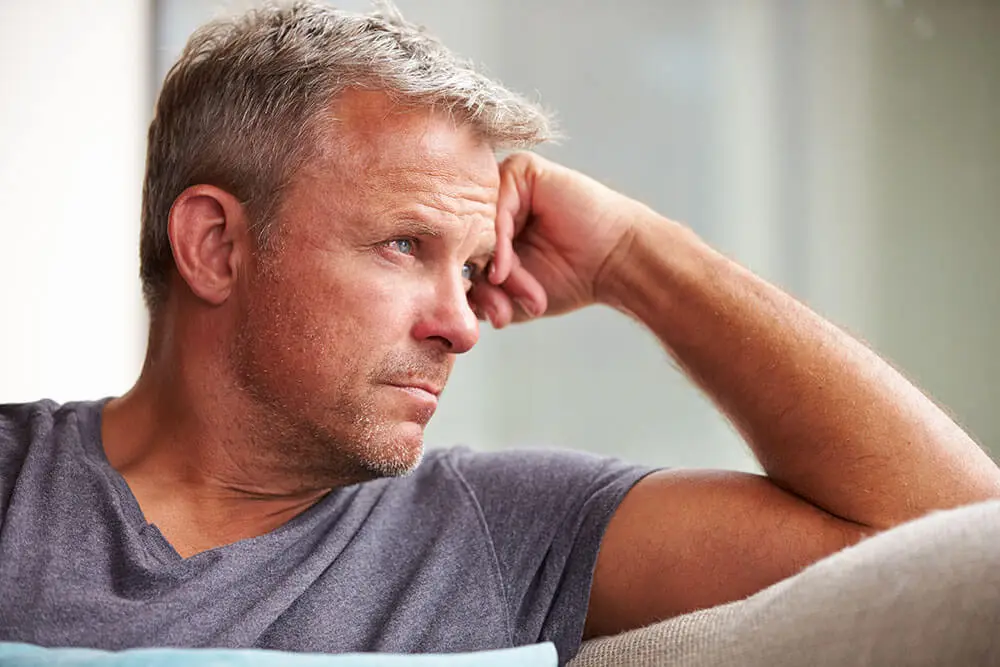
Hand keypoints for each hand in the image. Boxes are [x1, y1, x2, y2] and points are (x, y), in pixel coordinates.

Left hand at [470, 152, 648, 327]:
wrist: (615, 263)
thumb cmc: (570, 278)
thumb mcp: (513, 294)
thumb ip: (481, 294)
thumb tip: (447, 298)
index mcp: (490, 226)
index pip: (459, 251)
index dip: (468, 288)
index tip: (490, 316)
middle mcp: (495, 202)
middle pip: (464, 240)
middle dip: (480, 284)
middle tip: (502, 312)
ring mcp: (507, 184)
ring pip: (477, 227)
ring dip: (492, 266)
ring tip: (513, 289)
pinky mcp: (523, 169)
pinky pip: (495, 205)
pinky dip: (497, 241)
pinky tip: (506, 267)